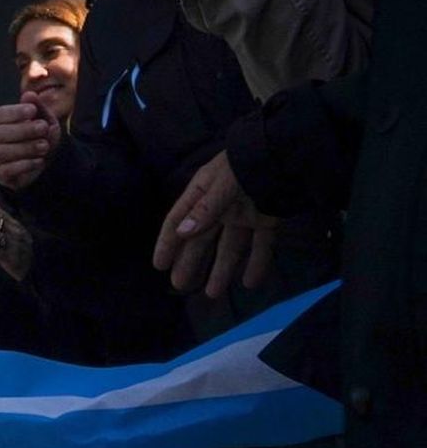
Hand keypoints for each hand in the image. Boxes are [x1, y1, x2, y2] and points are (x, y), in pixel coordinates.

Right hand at [0, 93, 60, 190]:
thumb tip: (29, 95)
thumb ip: (38, 108)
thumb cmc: (42, 137)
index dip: (14, 112)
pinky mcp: (1, 174)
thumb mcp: (45, 121)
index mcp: (2, 123)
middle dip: (23, 130)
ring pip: (1, 152)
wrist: (46, 163)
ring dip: (25, 148)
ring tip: (44, 146)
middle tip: (44, 128)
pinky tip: (39, 161)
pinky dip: (24, 165)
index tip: (32, 111)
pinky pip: (6, 170)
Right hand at [153, 151, 278, 296]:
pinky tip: (250, 283)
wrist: (288, 153)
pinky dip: (257, 264)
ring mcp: (243, 214)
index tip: (159, 264)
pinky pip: (259, 245)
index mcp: (202, 193)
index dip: (167, 243)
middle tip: (180, 285)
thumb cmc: (249, 164)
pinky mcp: (266, 220)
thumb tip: (182, 233)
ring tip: (212, 293)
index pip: (178, 220)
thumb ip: (205, 209)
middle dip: (190, 262)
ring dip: (221, 269)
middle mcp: (219, 206)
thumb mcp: (223, 183)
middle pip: (201, 239)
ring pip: (228, 247)